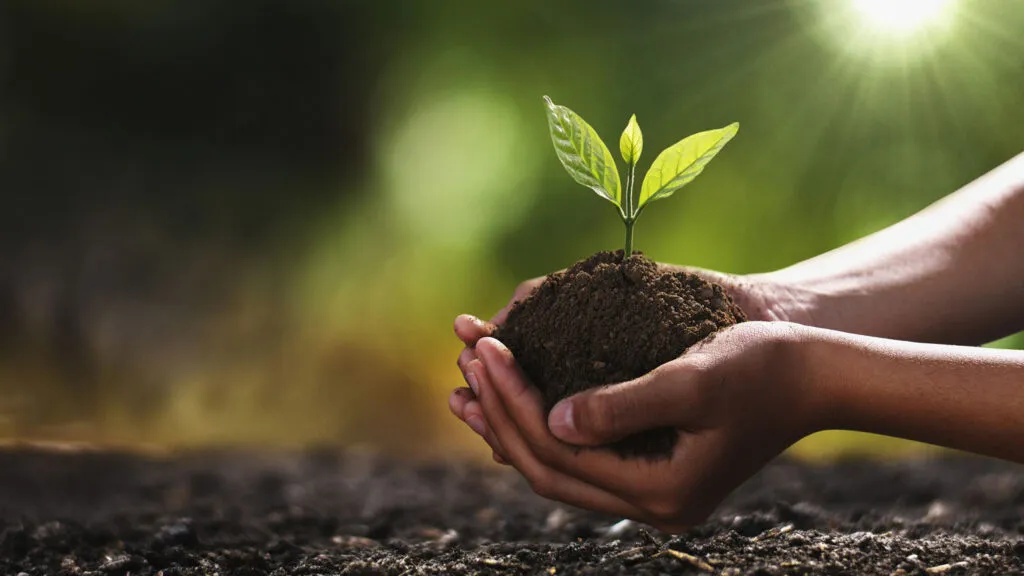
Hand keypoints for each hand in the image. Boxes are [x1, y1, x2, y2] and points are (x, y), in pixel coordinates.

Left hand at [452, 321, 822, 531]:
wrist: (813, 375)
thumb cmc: (761, 368)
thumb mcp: (692, 379)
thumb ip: (621, 405)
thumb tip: (552, 420)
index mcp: (659, 491)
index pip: (559, 450)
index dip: (513, 400)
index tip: (486, 348)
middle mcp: (650, 505)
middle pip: (549, 466)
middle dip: (499, 413)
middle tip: (465, 361)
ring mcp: (651, 492)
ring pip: (559, 465)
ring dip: (511, 423)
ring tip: (468, 386)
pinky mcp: (652, 469)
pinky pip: (580, 455)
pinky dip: (542, 425)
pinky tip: (518, 398)